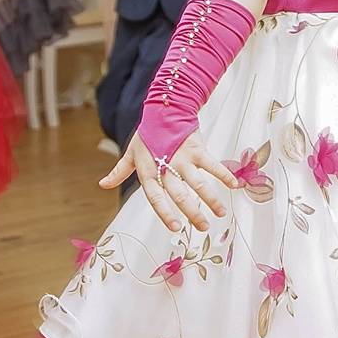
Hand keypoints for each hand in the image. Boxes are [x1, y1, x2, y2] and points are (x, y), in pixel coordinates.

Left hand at [100, 133, 237, 231]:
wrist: (164, 108)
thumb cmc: (148, 133)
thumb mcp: (131, 153)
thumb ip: (119, 171)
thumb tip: (103, 185)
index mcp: (149, 171)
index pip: (155, 197)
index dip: (164, 213)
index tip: (175, 228)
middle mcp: (166, 167)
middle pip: (179, 195)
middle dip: (192, 213)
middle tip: (203, 228)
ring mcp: (183, 159)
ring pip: (198, 183)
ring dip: (211, 200)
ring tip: (221, 214)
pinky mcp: (197, 149)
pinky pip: (212, 165)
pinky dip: (224, 175)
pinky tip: (234, 186)